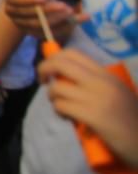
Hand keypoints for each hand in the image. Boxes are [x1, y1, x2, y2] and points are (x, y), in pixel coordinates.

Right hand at [3, 0, 82, 42]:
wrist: (39, 6)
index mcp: (11, 3)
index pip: (17, 2)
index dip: (29, 1)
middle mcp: (16, 18)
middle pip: (31, 16)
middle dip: (48, 12)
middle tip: (64, 6)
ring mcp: (27, 29)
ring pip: (42, 26)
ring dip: (58, 20)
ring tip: (71, 11)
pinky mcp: (39, 35)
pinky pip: (53, 33)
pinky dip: (67, 27)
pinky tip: (79, 18)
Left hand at [39, 48, 137, 167]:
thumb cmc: (130, 119)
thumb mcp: (116, 93)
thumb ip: (94, 83)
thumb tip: (62, 77)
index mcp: (107, 75)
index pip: (73, 54)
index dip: (54, 58)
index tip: (50, 71)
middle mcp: (101, 82)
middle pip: (60, 64)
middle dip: (44, 69)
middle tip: (43, 82)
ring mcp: (97, 98)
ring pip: (57, 88)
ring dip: (52, 97)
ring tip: (61, 107)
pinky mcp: (93, 116)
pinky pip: (61, 106)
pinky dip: (58, 111)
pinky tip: (67, 118)